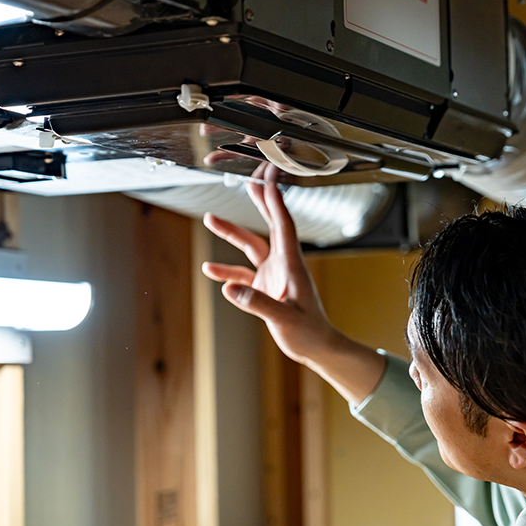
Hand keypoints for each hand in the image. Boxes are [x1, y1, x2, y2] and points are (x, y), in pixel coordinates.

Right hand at [201, 163, 339, 363]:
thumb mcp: (284, 319)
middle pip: (269, 225)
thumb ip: (257, 303)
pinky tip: (209, 269)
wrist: (317, 347)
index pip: (283, 225)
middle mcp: (282, 264)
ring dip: (232, 233)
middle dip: (259, 201)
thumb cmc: (309, 333)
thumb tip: (229, 288)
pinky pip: (242, 274)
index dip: (275, 201)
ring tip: (210, 218)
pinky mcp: (265, 288)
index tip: (267, 178)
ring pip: (251, 246)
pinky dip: (226, 270)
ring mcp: (273, 275)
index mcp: (292, 264)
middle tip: (249, 179)